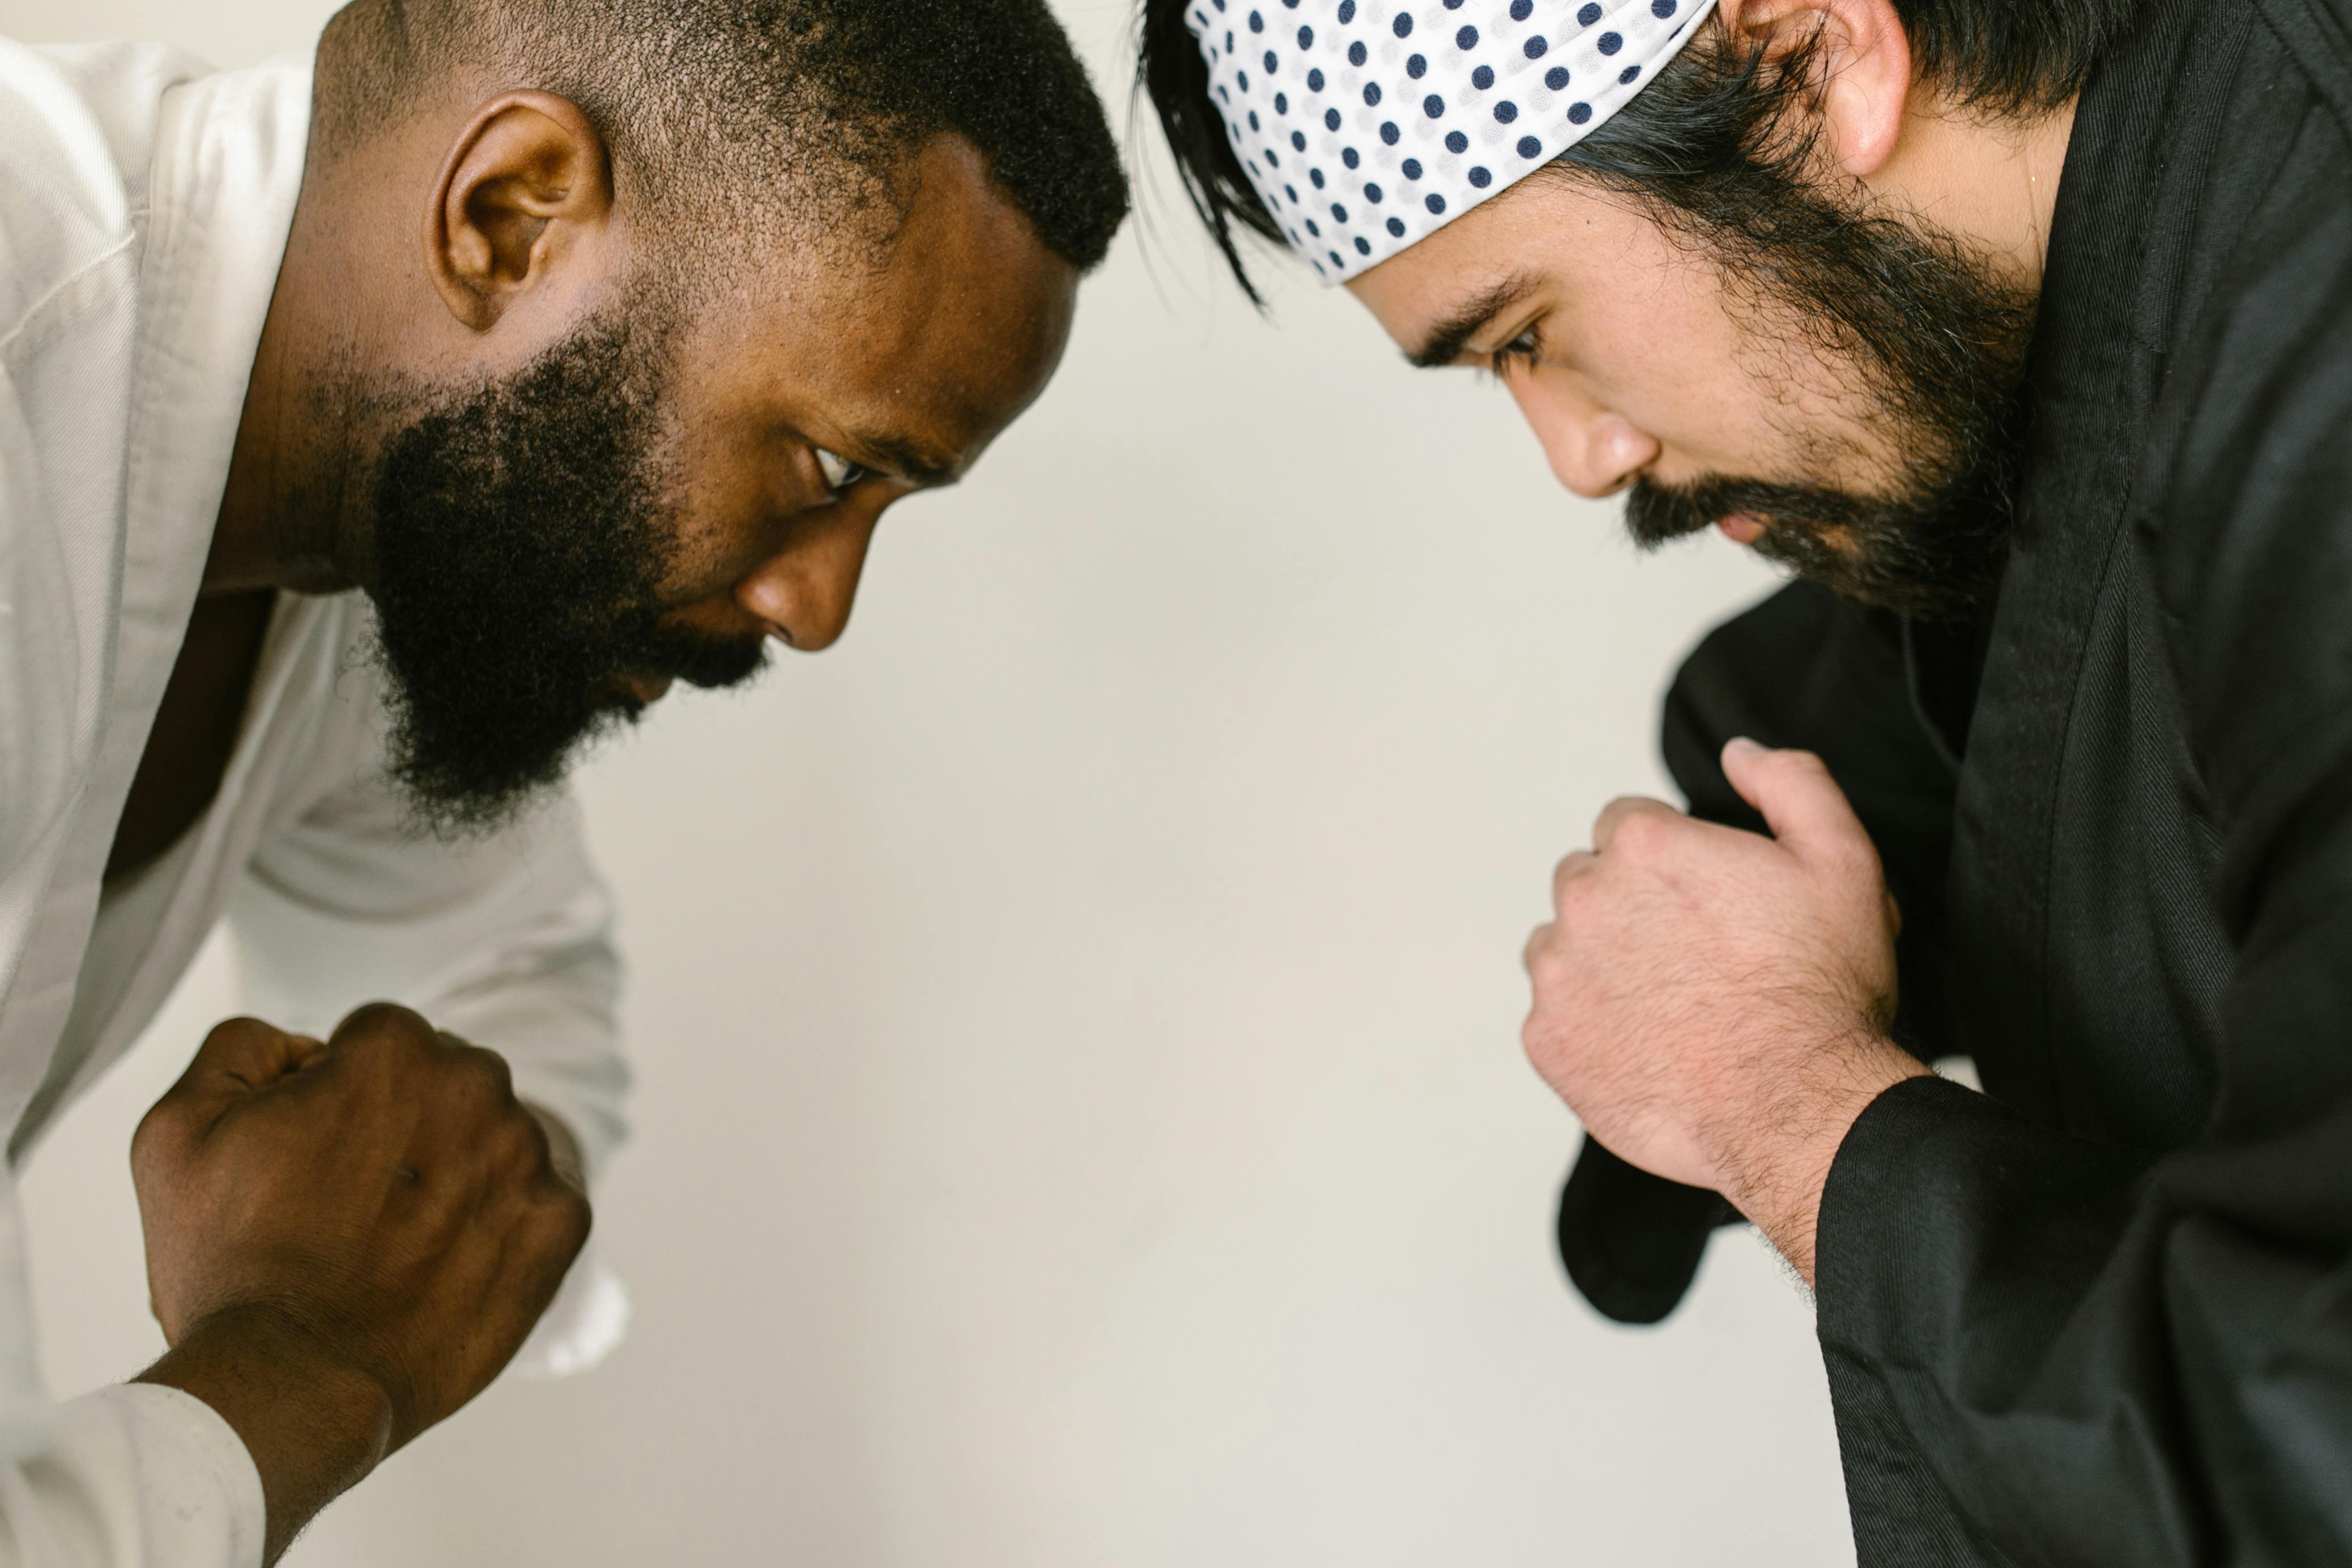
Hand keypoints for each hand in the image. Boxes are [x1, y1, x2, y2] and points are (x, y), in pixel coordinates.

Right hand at [131, 1004, 590, 1560]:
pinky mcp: (560, 1226)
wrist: (291, 1388)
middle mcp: (477, 1087)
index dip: (337, 1094)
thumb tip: (306, 1046)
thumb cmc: (226, 1263)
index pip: (380, 1041)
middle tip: (351, 1206)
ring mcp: (527, 1157)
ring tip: (394, 1246)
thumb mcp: (179, 1129)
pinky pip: (537, 1203)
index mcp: (395, 1050)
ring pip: (493, 1143)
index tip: (313, 1157)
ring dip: (455, 1177)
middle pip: (446, 1084)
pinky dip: (499, 1231)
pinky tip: (445, 1270)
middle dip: (406, 1126)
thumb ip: (243, 1049)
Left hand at [1521, 739, 1926, 1283]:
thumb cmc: (1822, 991)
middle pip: (1589, 881)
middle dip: (1631, 907)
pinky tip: (1648, 1046)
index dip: (1672, 861)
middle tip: (1695, 956)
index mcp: (1641, 845)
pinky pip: (1554, 1017)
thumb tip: (1738, 752)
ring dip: (1603, 964)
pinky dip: (1590, 1028)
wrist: (1798, 1108)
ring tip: (1671, 1004)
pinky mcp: (1546, 1041)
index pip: (1627, 826)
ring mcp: (1557, 974)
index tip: (1707, 904)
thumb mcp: (1842, 860)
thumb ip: (1791, 783)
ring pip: (1563, 946)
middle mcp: (1583, 899)